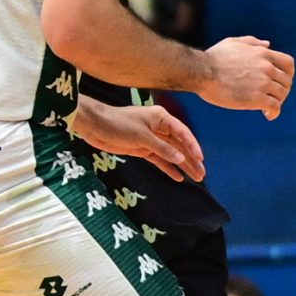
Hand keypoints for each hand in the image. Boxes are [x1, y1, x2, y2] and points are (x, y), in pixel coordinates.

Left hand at [72, 100, 205, 182]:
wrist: (94, 125)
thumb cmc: (117, 123)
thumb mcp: (141, 136)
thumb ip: (161, 148)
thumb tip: (180, 158)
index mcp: (161, 118)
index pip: (183, 133)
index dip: (193, 146)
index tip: (200, 159)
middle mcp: (159, 128)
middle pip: (179, 145)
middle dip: (191, 159)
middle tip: (202, 174)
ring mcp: (150, 139)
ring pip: (171, 154)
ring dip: (182, 165)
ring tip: (196, 178)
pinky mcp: (141, 148)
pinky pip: (158, 159)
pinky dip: (167, 167)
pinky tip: (178, 177)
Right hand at [199, 36, 294, 118]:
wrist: (202, 72)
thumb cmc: (213, 58)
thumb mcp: (233, 43)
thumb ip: (252, 42)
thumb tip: (268, 44)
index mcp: (263, 54)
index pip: (288, 63)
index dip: (288, 74)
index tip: (281, 81)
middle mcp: (266, 67)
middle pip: (286, 81)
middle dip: (282, 90)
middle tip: (273, 97)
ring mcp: (263, 83)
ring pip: (281, 94)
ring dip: (277, 101)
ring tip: (267, 107)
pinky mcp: (256, 98)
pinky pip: (274, 107)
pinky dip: (274, 112)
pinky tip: (268, 115)